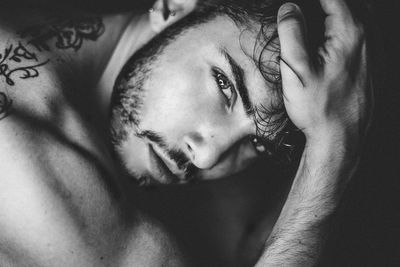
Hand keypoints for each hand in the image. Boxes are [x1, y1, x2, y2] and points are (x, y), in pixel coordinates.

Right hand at [277, 0, 370, 147]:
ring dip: (328, 16)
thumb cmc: (318, 107)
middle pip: (343, 4)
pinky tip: (322, 44)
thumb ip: (291, 31)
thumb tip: (289, 8)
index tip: (291, 6)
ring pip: (351, 19)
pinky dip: (337, 31)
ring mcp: (368, 52)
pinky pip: (354, 36)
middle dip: (321, 5)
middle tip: (297, 15)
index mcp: (349, 32)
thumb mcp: (296, 68)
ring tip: (307, 23)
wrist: (339, 138)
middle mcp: (365, 38)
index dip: (308, 0)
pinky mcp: (366, 66)